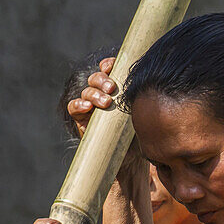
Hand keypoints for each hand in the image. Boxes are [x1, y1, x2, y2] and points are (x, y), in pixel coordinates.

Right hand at [66, 58, 145, 184]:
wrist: (130, 159)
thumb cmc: (139, 133)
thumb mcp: (142, 112)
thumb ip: (140, 97)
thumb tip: (149, 81)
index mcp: (117, 88)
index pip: (108, 69)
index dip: (108, 64)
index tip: (113, 66)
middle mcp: (102, 95)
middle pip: (96, 78)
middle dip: (102, 80)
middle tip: (112, 88)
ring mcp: (91, 107)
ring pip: (86, 91)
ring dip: (94, 94)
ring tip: (106, 102)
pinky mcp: (81, 120)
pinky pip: (74, 107)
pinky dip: (78, 105)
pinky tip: (87, 107)